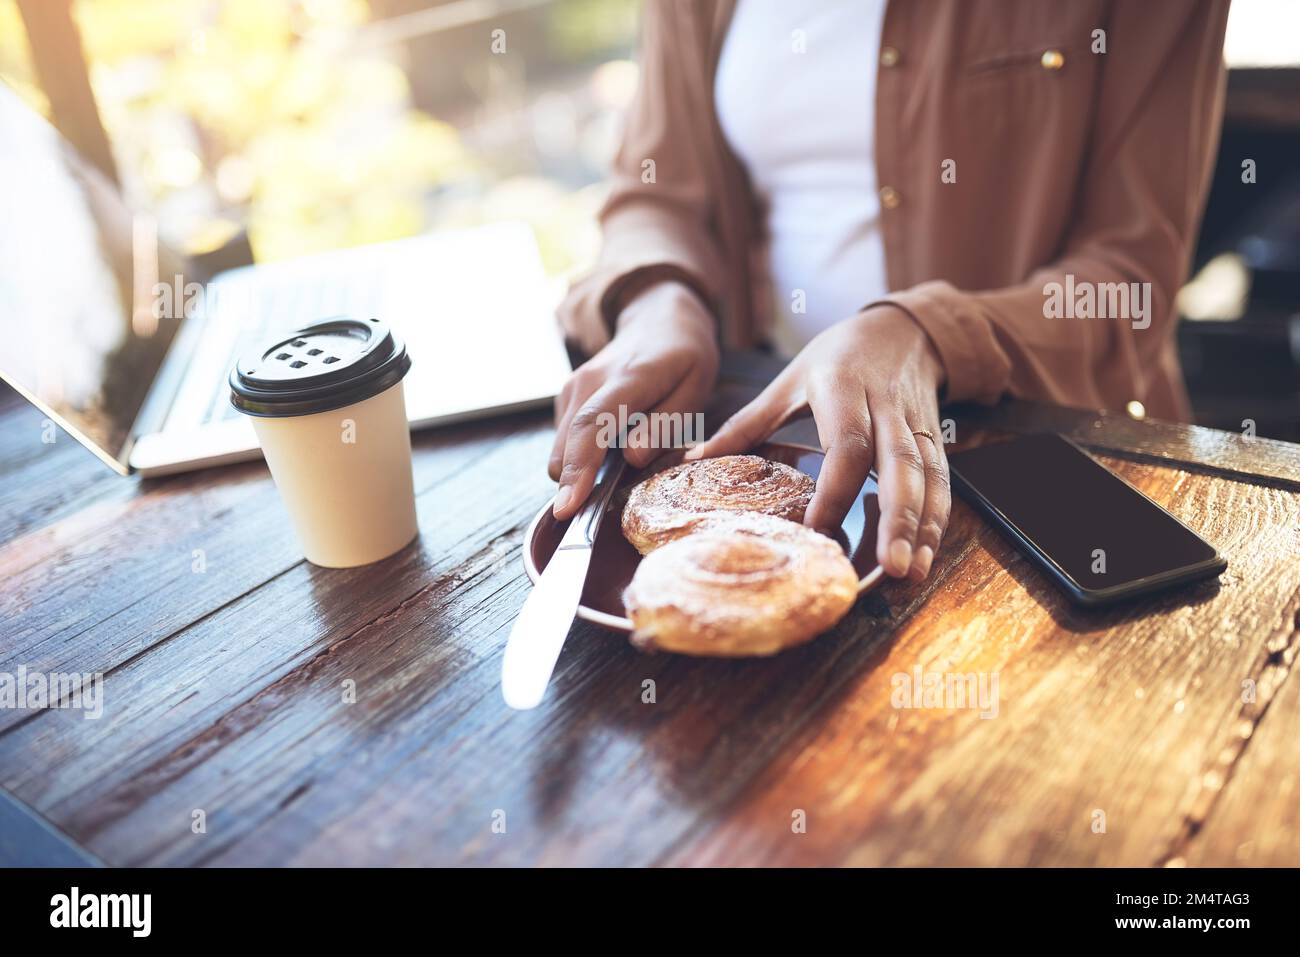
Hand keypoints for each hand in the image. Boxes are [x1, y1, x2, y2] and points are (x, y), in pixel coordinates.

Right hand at [549, 281, 718, 519]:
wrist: (658, 320)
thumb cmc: (683, 358)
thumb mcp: (694, 387)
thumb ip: (665, 425)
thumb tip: (632, 458)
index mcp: (627, 379)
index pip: (592, 426)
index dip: (578, 469)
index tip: (567, 508)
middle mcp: (588, 381)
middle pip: (566, 446)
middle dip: (574, 486)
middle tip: (597, 511)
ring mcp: (572, 387)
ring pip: (562, 449)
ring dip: (582, 470)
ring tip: (619, 466)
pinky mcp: (566, 397)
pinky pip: (567, 442)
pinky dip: (583, 457)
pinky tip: (612, 447)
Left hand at [686, 306, 949, 580]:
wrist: (903, 329)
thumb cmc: (838, 356)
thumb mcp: (787, 381)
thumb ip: (745, 425)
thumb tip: (693, 460)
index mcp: (843, 389)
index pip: (846, 445)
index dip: (835, 490)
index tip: (818, 529)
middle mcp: (886, 408)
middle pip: (899, 465)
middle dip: (898, 518)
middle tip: (891, 567)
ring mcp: (915, 424)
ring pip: (927, 477)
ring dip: (922, 526)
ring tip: (909, 573)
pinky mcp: (935, 438)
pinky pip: (942, 481)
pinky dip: (936, 519)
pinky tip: (926, 555)